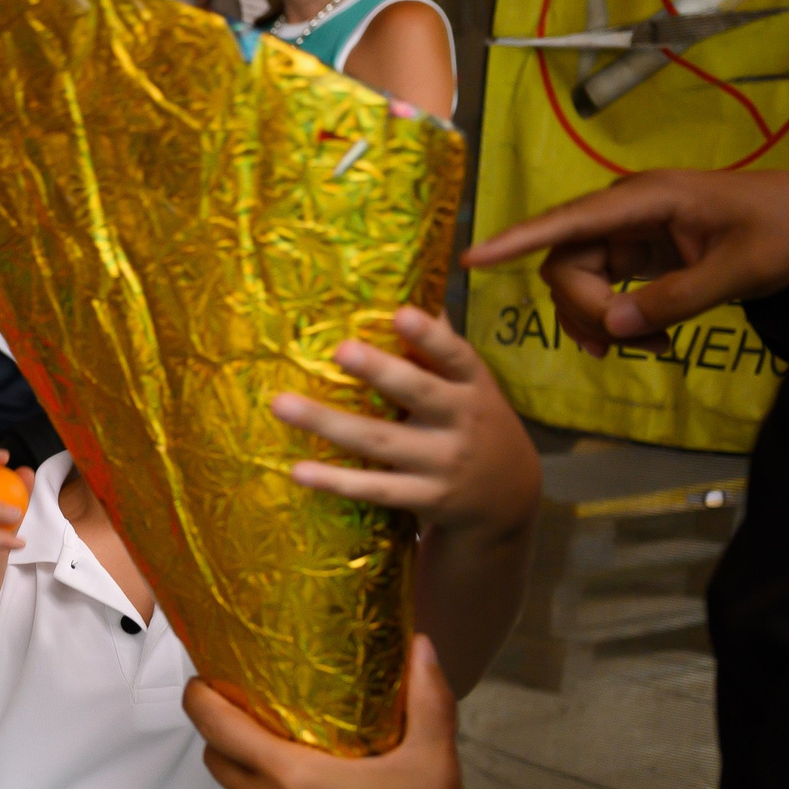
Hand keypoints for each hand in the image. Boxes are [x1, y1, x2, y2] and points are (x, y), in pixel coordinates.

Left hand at [183, 637, 467, 788]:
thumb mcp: (432, 763)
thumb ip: (427, 699)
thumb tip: (422, 647)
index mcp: (287, 773)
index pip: (214, 722)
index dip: (200, 696)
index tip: (204, 683)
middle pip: (218, 758)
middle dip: (228, 737)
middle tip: (263, 726)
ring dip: (258, 785)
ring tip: (303, 781)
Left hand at [272, 306, 538, 539]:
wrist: (507, 497)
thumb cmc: (474, 423)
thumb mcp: (471, 386)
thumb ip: (440, 350)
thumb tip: (413, 290)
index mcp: (473, 386)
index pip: (456, 356)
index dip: (430, 336)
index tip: (401, 313)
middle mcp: (461, 422)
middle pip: (418, 394)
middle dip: (381, 372)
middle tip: (339, 350)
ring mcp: (443, 463)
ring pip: (381, 442)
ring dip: (328, 423)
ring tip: (281, 404)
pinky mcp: (425, 498)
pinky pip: (375, 488)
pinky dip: (336, 481)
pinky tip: (298, 470)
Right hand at [461, 168, 788, 354]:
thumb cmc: (787, 231)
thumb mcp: (740, 269)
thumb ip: (675, 300)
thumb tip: (613, 328)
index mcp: (647, 198)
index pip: (568, 220)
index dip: (517, 239)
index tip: (473, 259)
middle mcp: (627, 210)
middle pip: (566, 263)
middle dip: (585, 309)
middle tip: (627, 344)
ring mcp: (631, 232)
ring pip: (578, 280)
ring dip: (600, 320)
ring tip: (650, 349)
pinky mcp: (640, 253)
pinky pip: (604, 288)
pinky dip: (617, 319)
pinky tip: (648, 341)